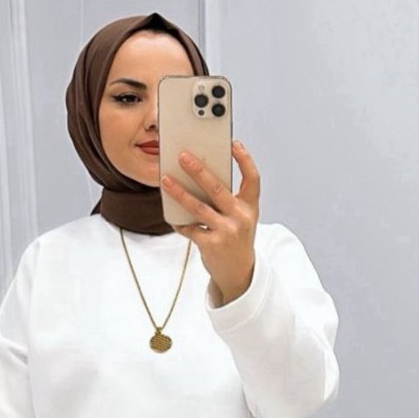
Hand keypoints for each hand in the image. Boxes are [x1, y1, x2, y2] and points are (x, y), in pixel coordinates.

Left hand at [161, 139, 258, 304]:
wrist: (238, 272)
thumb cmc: (236, 238)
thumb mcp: (241, 217)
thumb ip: (228, 198)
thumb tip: (200, 175)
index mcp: (250, 207)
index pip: (252, 178)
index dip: (245, 160)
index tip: (233, 144)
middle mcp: (241, 218)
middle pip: (217, 188)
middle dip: (198, 170)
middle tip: (183, 156)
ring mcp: (226, 232)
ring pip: (198, 207)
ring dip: (179, 193)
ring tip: (166, 181)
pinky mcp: (211, 245)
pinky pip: (190, 228)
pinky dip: (179, 222)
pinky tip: (171, 215)